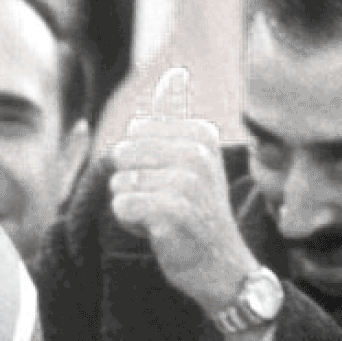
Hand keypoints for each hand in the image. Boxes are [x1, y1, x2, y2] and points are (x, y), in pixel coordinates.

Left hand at [109, 68, 261, 317]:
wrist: (222, 267)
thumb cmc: (200, 213)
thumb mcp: (195, 159)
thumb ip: (178, 118)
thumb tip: (175, 73)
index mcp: (201, 134)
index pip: (136, 132)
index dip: (143, 161)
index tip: (172, 181)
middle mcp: (197, 153)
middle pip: (123, 154)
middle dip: (133, 182)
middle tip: (165, 203)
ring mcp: (185, 182)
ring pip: (119, 182)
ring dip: (132, 205)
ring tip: (162, 217)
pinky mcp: (171, 211)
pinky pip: (120, 206)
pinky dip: (130, 223)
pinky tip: (157, 232)